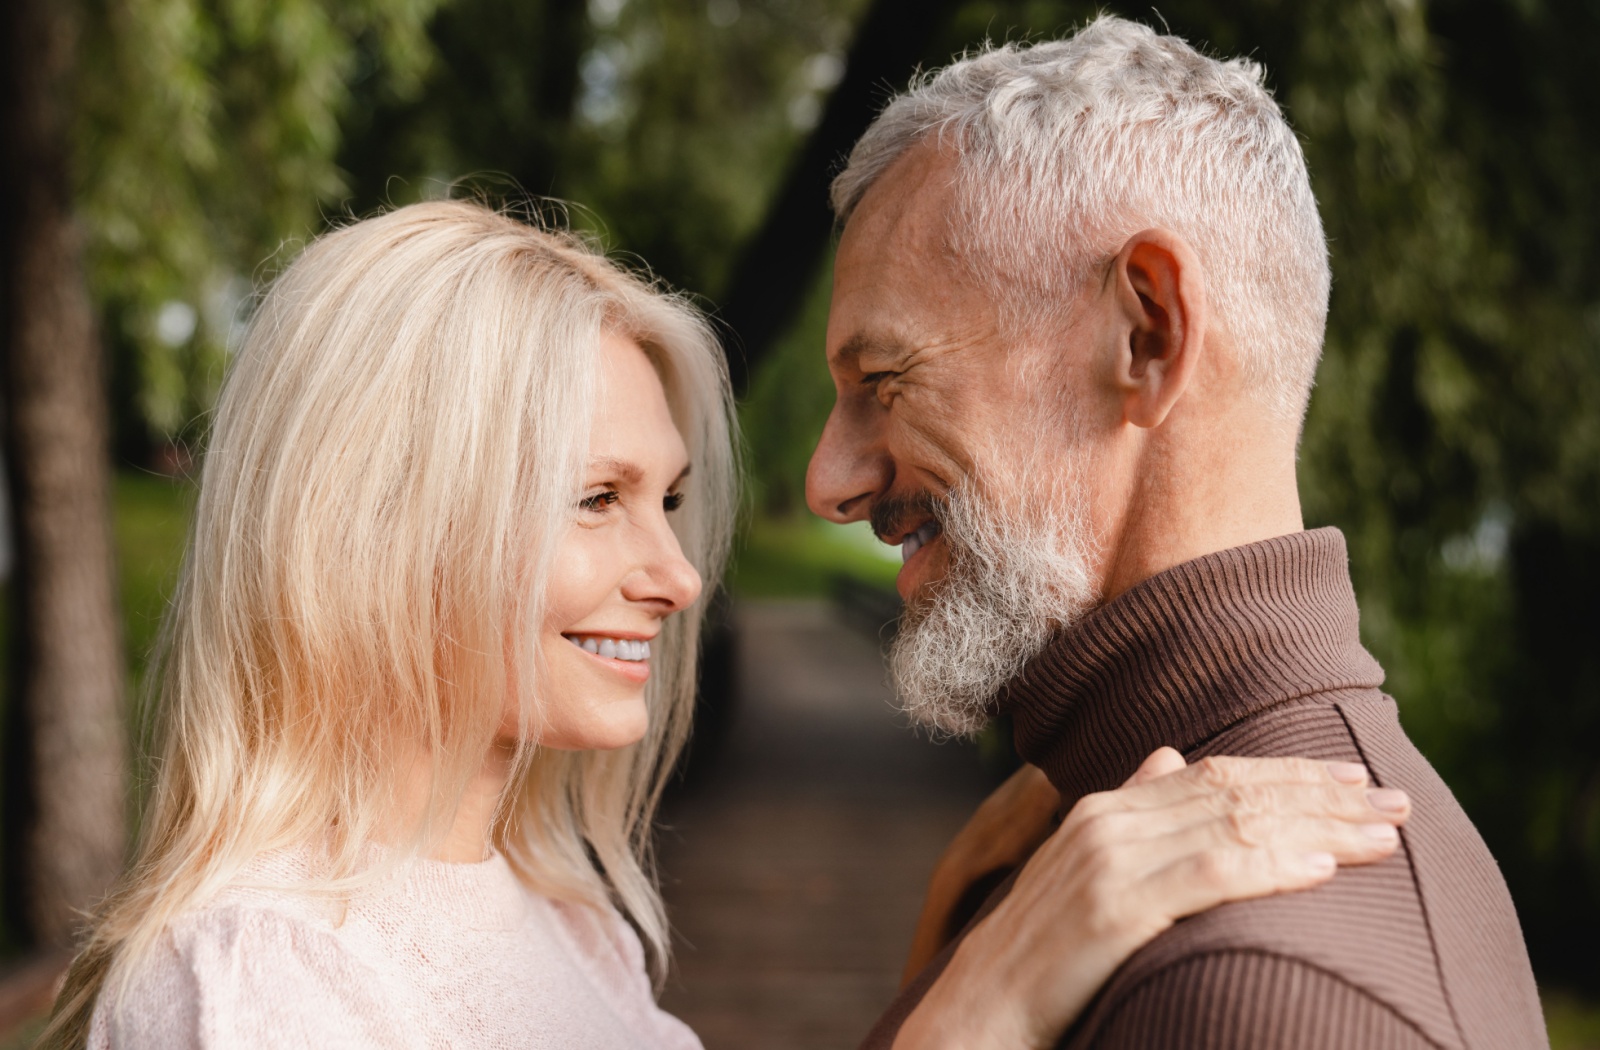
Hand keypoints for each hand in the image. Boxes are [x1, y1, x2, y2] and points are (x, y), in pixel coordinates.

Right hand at [893, 748, 1409, 1048]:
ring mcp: (1109, 861)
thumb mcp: (1083, 868)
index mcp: (1105, 808)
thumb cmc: (1039, 953)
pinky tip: (1322, 870)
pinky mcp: (1115, 908)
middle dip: (1324, 794)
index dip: (1290, 771)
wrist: (979, 1007)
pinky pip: (1212, 875)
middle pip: (1236, 791)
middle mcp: (1109, 820)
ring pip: (1235, 825)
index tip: (1355, 777)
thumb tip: (1171, 757)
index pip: (1214, 772)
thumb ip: (1133, 813)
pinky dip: (1273, 867)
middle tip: (1396, 800)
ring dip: (1320, 828)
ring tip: (1382, 836)